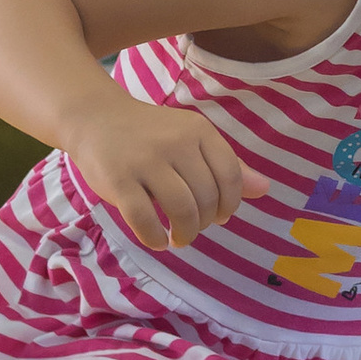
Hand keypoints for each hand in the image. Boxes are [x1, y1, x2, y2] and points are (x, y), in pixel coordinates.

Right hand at [66, 94, 255, 250]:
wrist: (95, 119)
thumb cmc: (150, 135)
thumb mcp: (192, 141)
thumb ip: (226, 165)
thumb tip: (265, 189)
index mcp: (198, 130)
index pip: (231, 175)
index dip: (229, 204)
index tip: (219, 217)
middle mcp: (175, 142)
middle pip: (207, 197)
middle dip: (204, 222)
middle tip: (192, 229)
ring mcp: (146, 160)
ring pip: (181, 210)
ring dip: (185, 233)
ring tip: (179, 238)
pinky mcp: (119, 180)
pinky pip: (145, 219)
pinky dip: (154, 237)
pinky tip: (156, 240)